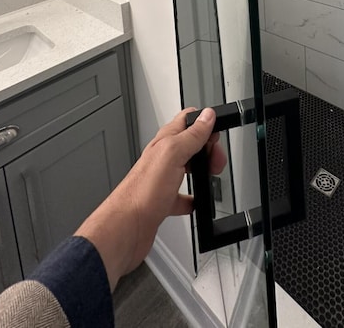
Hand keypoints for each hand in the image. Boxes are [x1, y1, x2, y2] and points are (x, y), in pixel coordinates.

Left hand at [76, 107, 225, 289]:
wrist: (125, 228)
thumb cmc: (142, 192)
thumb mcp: (172, 155)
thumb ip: (191, 135)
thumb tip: (207, 116)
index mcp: (165, 142)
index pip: (186, 120)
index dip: (204, 123)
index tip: (217, 136)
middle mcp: (163, 158)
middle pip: (190, 143)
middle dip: (208, 148)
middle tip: (216, 161)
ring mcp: (162, 180)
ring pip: (186, 167)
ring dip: (202, 169)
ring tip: (211, 174)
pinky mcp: (162, 201)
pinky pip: (181, 196)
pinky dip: (192, 198)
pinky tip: (196, 202)